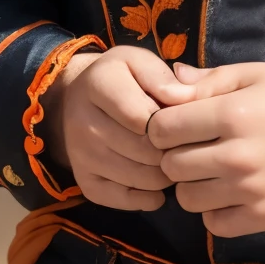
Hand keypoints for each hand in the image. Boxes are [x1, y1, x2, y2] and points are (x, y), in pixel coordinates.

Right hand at [44, 45, 193, 210]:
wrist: (80, 99)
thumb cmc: (121, 79)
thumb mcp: (140, 62)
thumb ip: (163, 77)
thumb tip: (185, 99)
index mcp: (97, 85)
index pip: (144, 118)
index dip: (172, 123)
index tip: (182, 119)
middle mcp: (82, 123)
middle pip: (146, 151)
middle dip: (173, 149)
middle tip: (184, 143)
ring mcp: (81, 156)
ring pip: (141, 178)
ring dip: (166, 173)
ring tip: (172, 157)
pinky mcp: (85, 183)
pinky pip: (125, 201)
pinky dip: (150, 197)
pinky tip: (157, 181)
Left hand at [146, 62, 264, 237]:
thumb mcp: (256, 75)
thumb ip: (209, 80)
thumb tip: (168, 81)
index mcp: (231, 114)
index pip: (162, 129)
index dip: (161, 126)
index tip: (175, 126)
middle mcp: (236, 156)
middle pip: (170, 165)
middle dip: (175, 155)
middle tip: (195, 148)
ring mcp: (249, 191)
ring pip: (186, 198)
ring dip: (192, 185)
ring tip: (211, 172)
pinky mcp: (262, 218)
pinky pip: (213, 223)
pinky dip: (214, 211)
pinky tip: (228, 194)